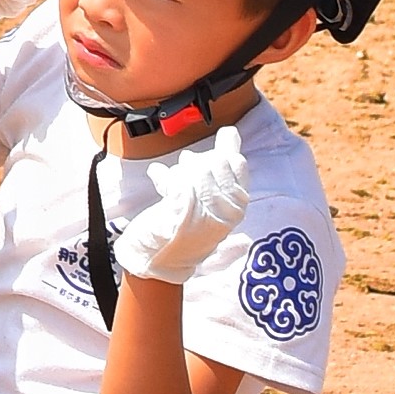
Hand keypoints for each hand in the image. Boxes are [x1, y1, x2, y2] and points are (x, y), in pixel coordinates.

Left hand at [107, 127, 254, 283]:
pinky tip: (159, 174)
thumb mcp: (207, 199)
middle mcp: (227, 211)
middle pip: (215, 164)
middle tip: (186, 166)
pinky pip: (177, 182)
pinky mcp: (182, 214)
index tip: (203, 162)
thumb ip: (220, 167)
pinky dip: (164, 175)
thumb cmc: (181, 228)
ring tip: (175, 173)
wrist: (157, 262)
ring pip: (196, 171)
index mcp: (237, 207)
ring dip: (181, 168)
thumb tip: (230, 131)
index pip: (237, 165)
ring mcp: (206, 214)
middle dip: (197, 161)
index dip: (218, 155)